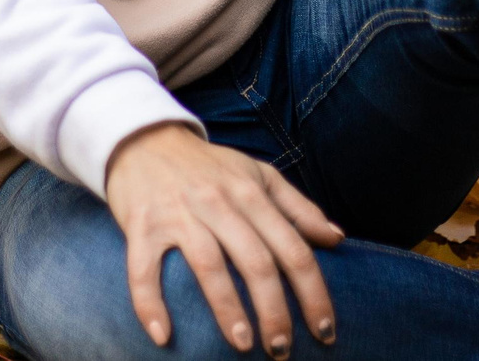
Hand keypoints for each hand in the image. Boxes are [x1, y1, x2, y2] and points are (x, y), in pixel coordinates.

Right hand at [103, 123, 343, 355]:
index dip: (313, 292)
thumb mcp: (258, 174)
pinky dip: (151, 303)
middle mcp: (218, 203)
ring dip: (227, 309)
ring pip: (208, 265)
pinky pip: (144, 269)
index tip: (324, 330)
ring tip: (244, 345)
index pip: (292, 248)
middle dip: (274, 311)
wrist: (144, 139)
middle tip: (283, 351)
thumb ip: (298, 207)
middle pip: (256, 261)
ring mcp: (178, 213)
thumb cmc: (208, 166)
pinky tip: (163, 336)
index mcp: (251, 194)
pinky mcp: (142, 225)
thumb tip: (337, 239)